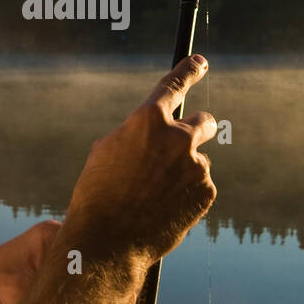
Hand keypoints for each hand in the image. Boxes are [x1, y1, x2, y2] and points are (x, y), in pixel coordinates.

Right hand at [65, 54, 217, 262]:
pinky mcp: (206, 192)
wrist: (107, 242)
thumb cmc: (97, 195)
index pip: (174, 84)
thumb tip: (155, 133)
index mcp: (147, 120)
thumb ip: (136, 134)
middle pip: (204, 121)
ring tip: (155, 197)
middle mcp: (177, 137)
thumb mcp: (106, 151)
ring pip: (197, 161)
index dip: (188, 70)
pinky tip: (164, 210)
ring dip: (184, 172)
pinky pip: (200, 187)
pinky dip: (187, 196)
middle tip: (186, 144)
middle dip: (198, 128)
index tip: (200, 62)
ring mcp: (195, 166)